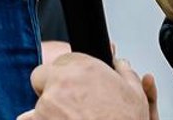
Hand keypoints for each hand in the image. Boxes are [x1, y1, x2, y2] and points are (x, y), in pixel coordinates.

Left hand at [22, 52, 156, 119]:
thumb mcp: (136, 95)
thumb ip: (125, 73)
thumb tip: (120, 64)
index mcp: (83, 69)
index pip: (64, 60)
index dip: (68, 76)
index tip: (73, 87)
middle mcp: (61, 83)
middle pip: (42, 76)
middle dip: (50, 88)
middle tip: (66, 106)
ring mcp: (47, 105)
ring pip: (35, 102)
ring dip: (47, 112)